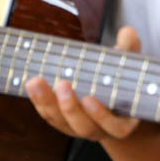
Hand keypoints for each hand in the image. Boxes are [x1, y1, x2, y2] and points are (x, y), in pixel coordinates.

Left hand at [24, 26, 144, 141]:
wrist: (108, 97)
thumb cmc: (120, 80)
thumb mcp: (128, 65)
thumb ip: (129, 50)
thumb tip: (128, 31)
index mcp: (123, 122)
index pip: (115, 127)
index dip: (101, 115)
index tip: (89, 98)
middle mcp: (100, 130)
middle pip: (83, 127)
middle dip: (70, 107)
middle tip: (62, 84)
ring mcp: (78, 127)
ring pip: (61, 122)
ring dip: (46, 102)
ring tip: (35, 82)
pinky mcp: (60, 121)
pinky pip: (48, 115)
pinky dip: (39, 102)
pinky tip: (31, 85)